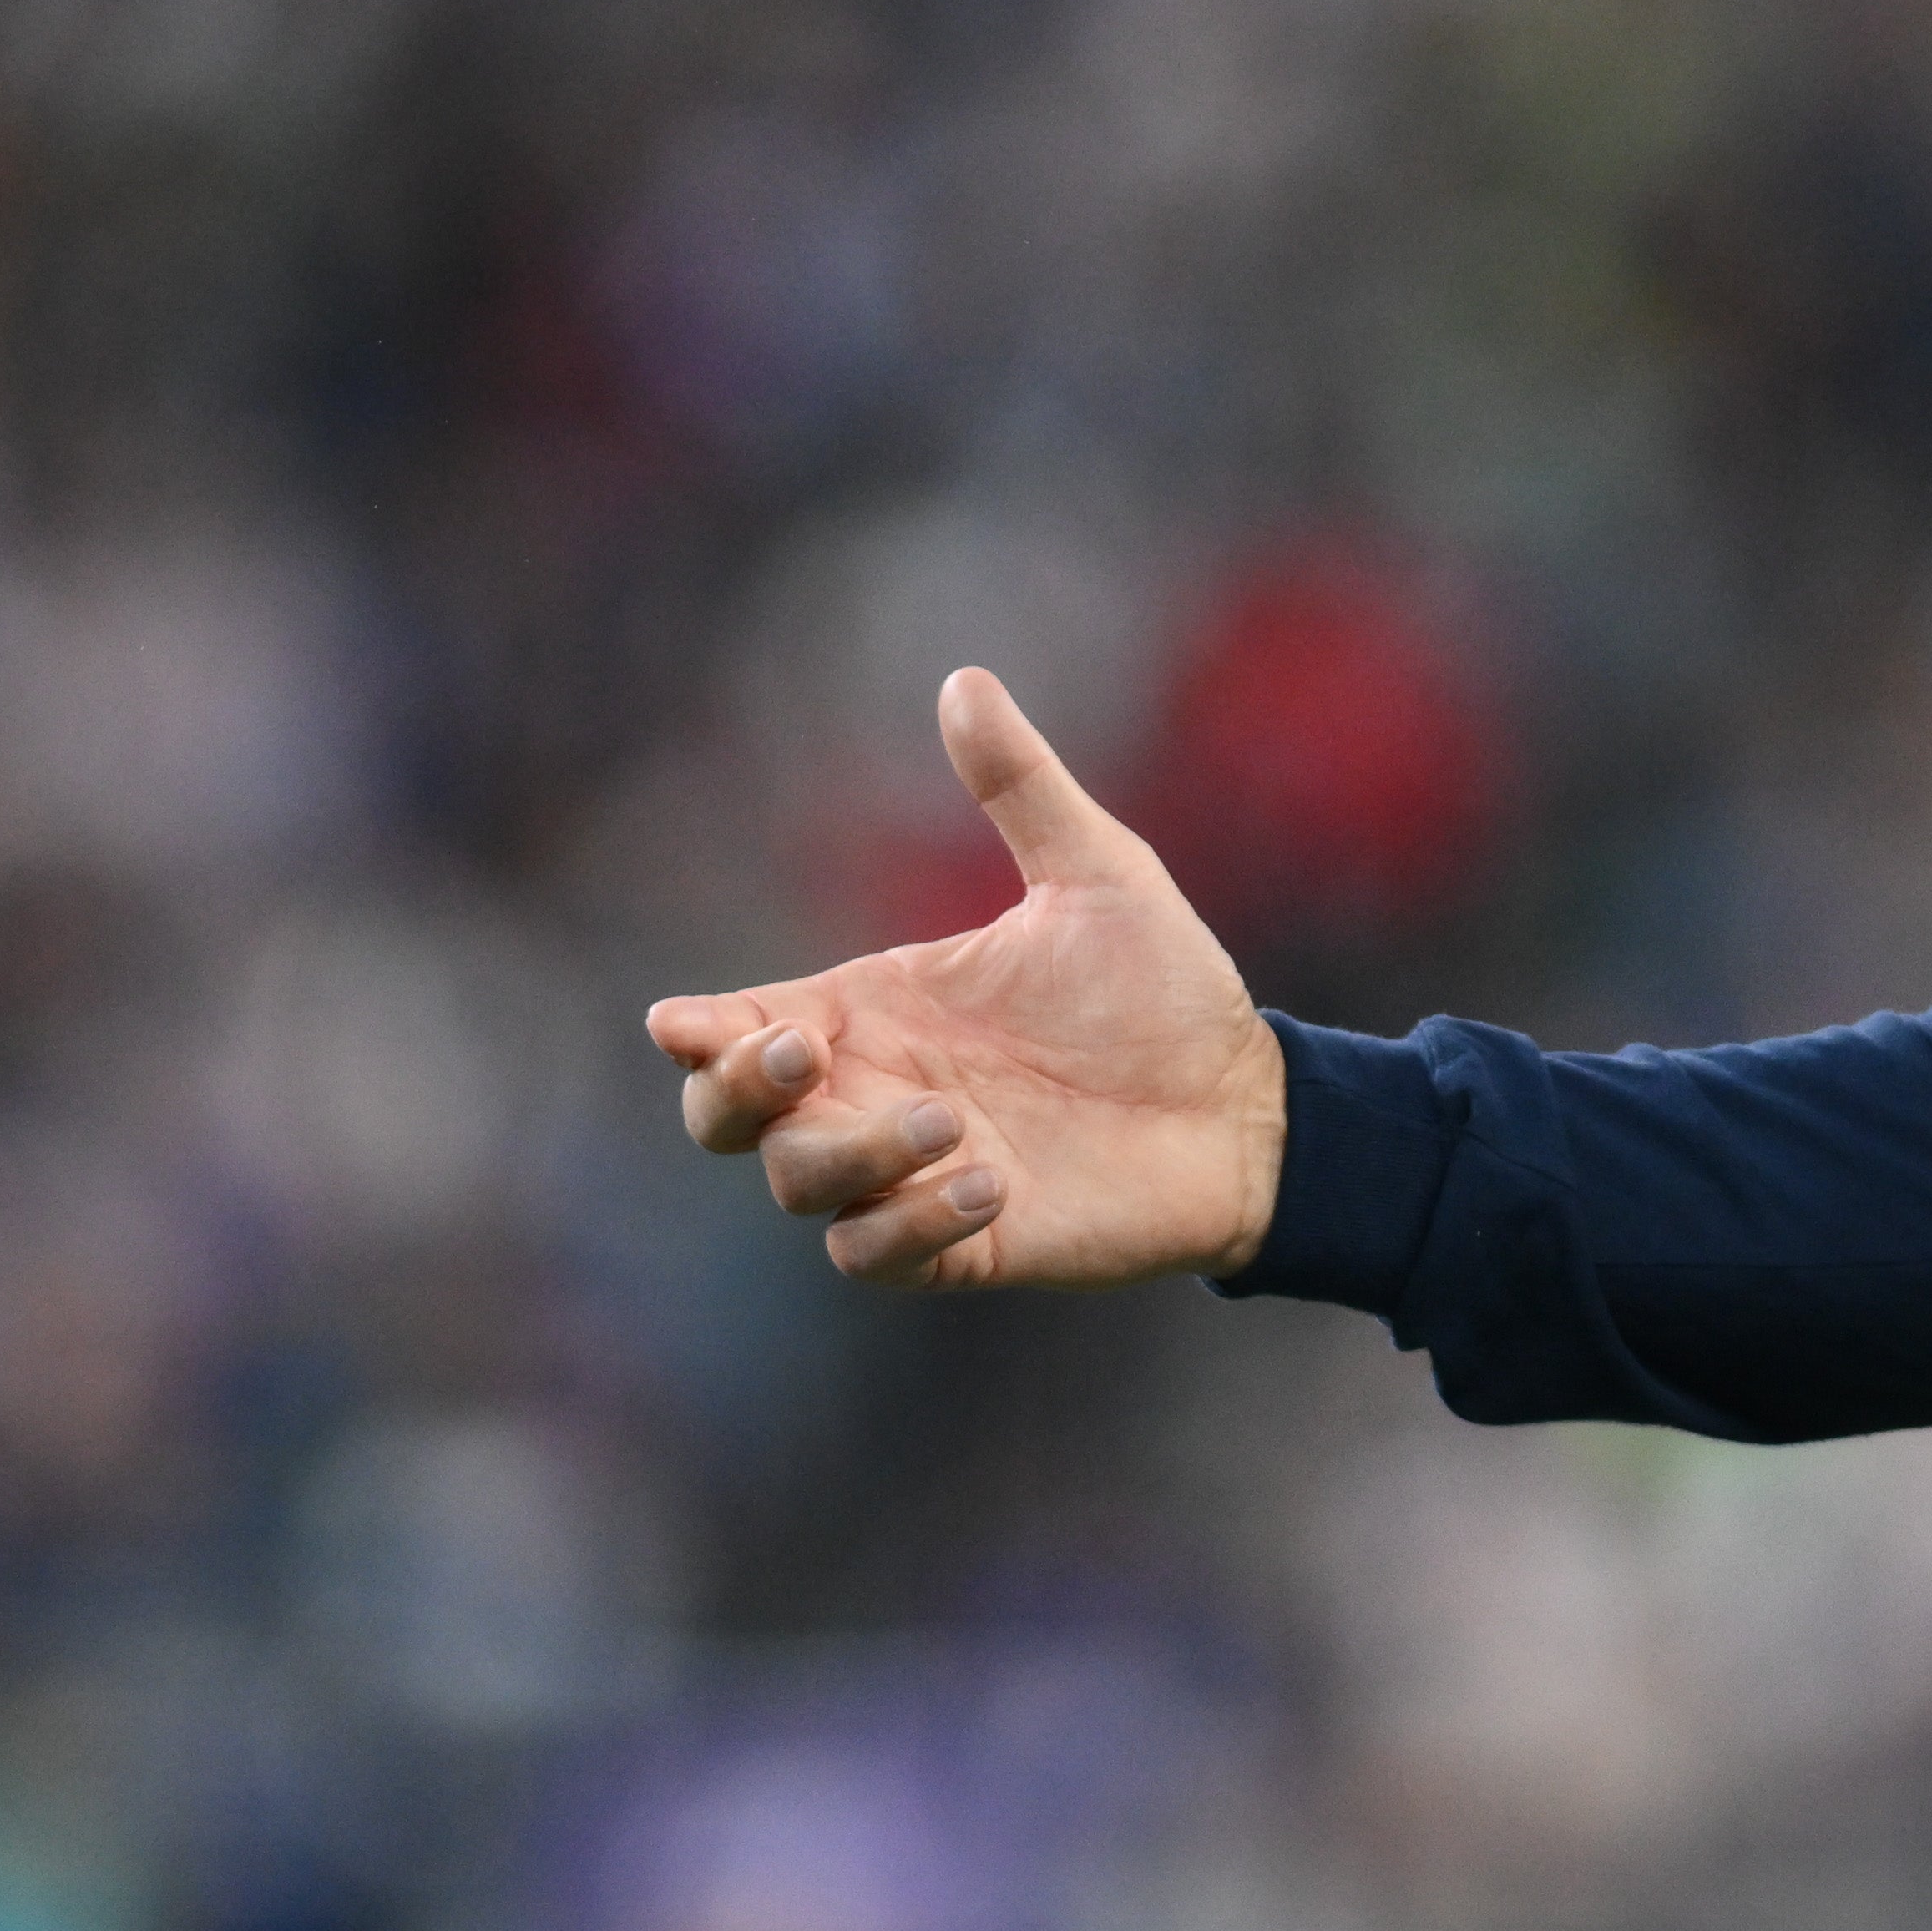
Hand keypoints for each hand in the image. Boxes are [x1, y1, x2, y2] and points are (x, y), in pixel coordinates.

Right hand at [645, 669, 1289, 1288]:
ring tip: (956, 1121)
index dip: (700, 1033)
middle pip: (731, 1119)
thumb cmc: (1163, 992)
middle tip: (800, 1052)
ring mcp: (911, 1174)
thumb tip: (965, 677)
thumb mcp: (1096, 872)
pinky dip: (913, 1224)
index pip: (743, 1028)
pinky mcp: (964, 1243)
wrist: (1246, 1102)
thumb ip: (1021, 787)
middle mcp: (876, 1093)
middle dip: (734, 1092)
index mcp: (879, 1009)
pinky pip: (879, 1253)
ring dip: (856, 1153)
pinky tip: (990, 1187)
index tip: (686, 1020)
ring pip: (804, 1185)